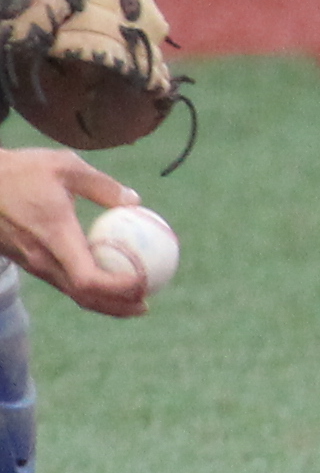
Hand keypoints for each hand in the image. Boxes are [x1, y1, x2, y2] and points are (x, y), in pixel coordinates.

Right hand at [0, 147, 145, 321]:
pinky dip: (86, 287)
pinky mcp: (26, 260)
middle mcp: (41, 257)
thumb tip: (135, 201)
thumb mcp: (65, 166)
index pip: (87, 278)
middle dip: (116, 305)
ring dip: (102, 300)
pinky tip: (106, 277)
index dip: (118, 287)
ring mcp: (31, 262)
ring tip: (132, 299)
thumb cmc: (21, 171)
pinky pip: (59, 280)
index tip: (144, 282)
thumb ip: (102, 185)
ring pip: (70, 291)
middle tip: (145, 305)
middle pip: (82, 294)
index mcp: (54, 235)